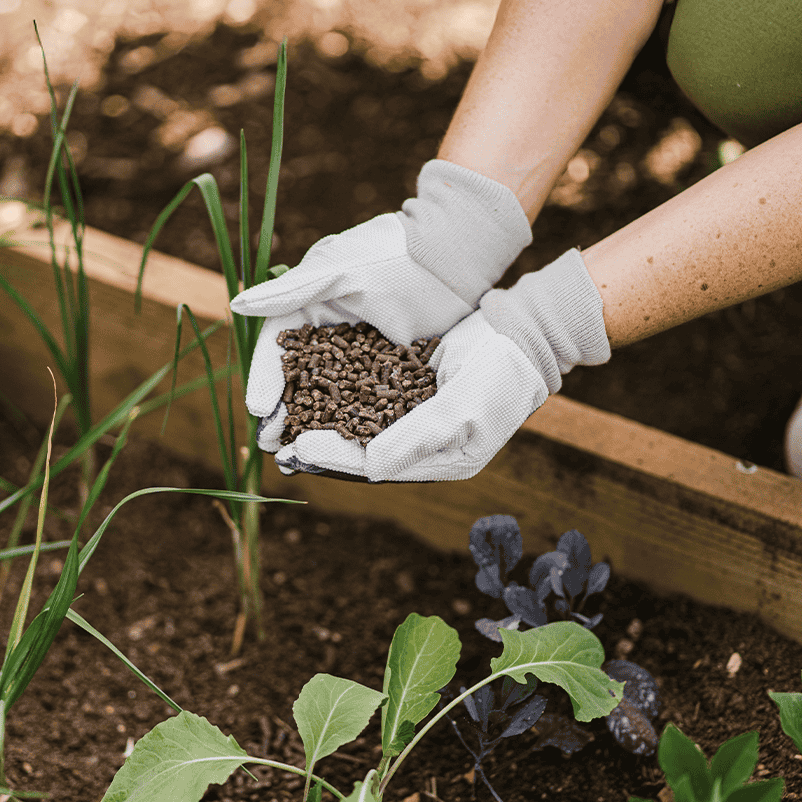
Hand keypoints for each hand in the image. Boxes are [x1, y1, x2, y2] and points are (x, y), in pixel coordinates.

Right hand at [229, 159, 531, 451]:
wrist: (454, 256)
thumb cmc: (394, 253)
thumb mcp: (340, 269)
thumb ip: (290, 291)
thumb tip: (237, 305)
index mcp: (310, 304)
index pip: (278, 344)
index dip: (265, 376)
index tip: (256, 407)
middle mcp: (331, 329)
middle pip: (299, 375)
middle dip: (283, 409)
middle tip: (270, 441)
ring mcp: (361, 350)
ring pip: (329, 392)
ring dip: (313, 422)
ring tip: (299, 452)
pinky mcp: (391, 366)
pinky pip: (364, 398)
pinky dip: (351, 421)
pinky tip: (345, 447)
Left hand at [273, 249, 610, 481]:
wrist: (523, 333)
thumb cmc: (501, 372)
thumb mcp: (462, 406)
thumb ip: (417, 436)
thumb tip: (372, 469)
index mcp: (442, 461)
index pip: (378, 467)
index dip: (335, 457)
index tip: (298, 447)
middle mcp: (426, 446)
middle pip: (363, 453)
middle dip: (322, 447)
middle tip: (279, 442)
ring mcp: (419, 419)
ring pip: (361, 428)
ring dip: (326, 424)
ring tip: (286, 423)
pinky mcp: (413, 392)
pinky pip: (370, 400)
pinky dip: (342, 398)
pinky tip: (314, 391)